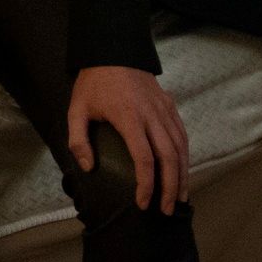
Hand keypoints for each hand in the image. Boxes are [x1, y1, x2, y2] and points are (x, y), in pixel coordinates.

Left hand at [67, 66, 189, 214]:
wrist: (114, 51)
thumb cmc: (94, 82)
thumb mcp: (76, 108)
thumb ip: (78, 139)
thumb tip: (89, 167)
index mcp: (129, 117)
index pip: (144, 158)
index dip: (146, 184)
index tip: (142, 202)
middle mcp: (152, 116)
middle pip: (169, 158)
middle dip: (171, 188)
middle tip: (167, 210)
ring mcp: (164, 110)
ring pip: (181, 149)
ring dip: (183, 175)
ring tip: (180, 198)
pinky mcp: (170, 106)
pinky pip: (182, 136)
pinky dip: (185, 157)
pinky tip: (183, 172)